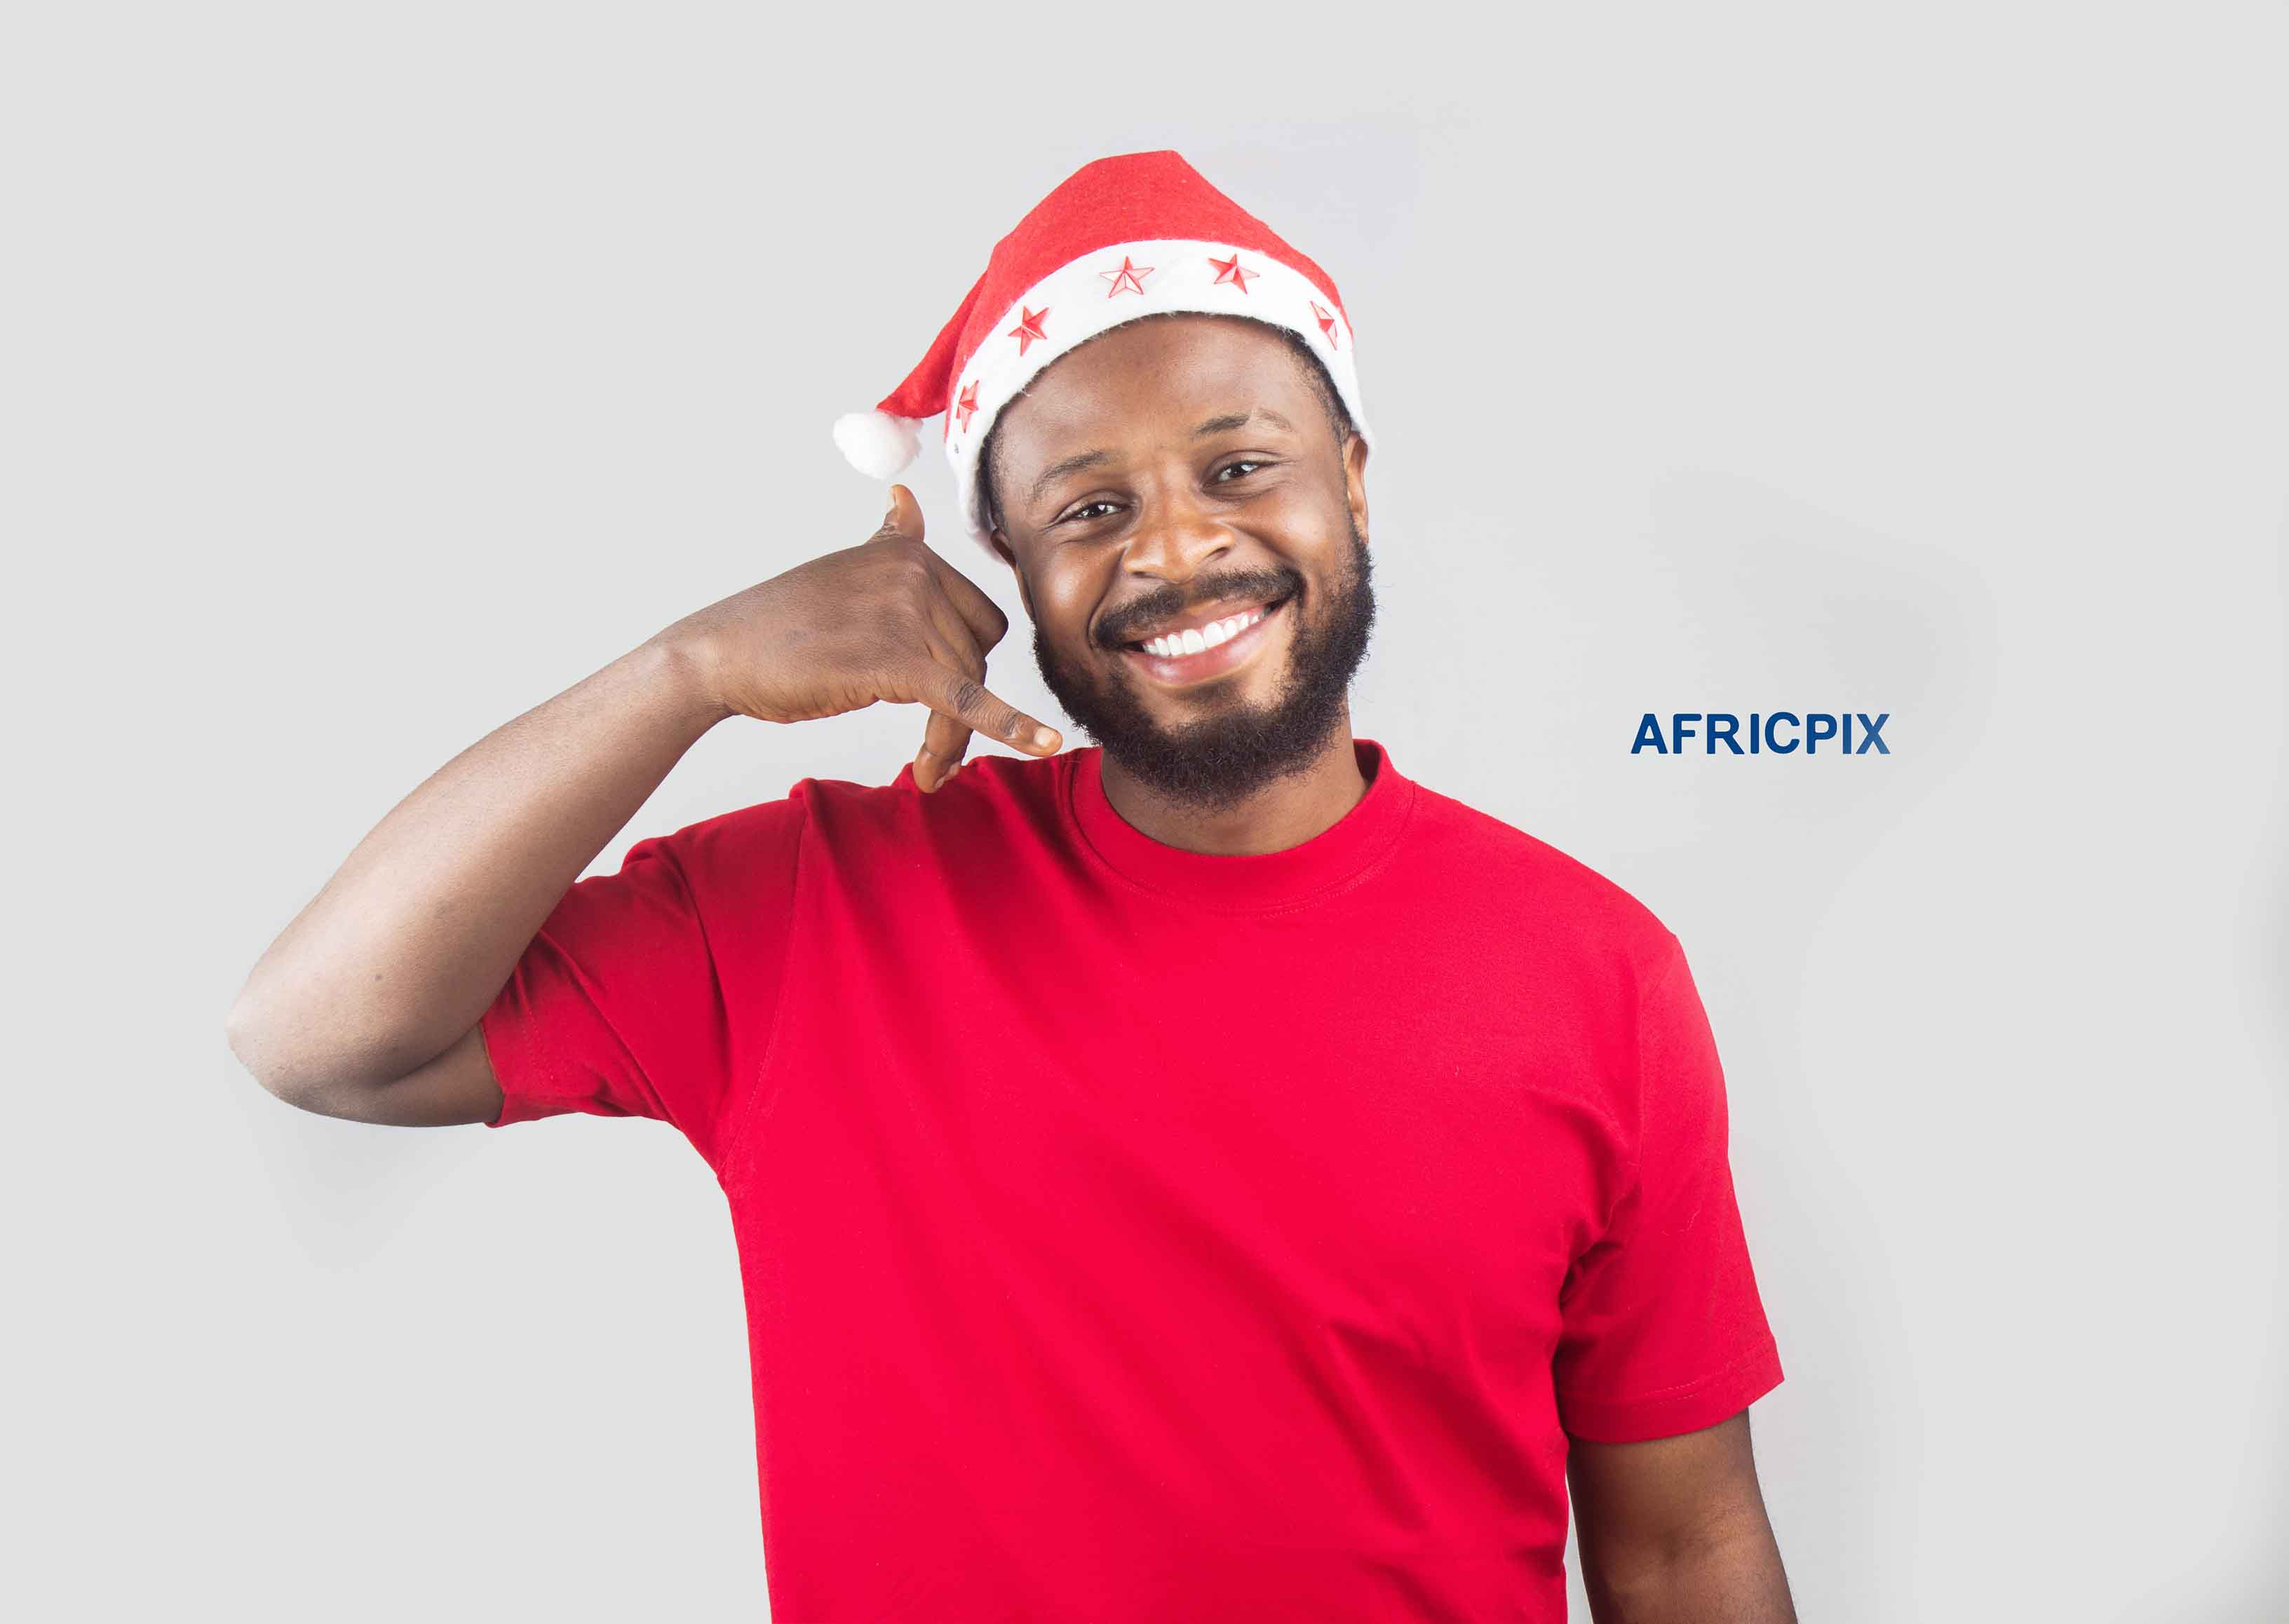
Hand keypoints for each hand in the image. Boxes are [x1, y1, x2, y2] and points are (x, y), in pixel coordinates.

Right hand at [661, 485, 1061, 791]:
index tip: (942, 707)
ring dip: (952, 739)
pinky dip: (1009, 726)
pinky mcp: (896, 659)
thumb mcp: (843, 571)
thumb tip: (905, 500)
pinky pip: (965, 698)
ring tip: (927, 771)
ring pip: (967, 685)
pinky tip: (1043, 745)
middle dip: (962, 707)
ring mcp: (906, 611)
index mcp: (908, 551)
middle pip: (976, 653)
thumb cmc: (779, 625)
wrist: (720, 653)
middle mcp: (915, 571)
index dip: (964, 665)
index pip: (975, 618)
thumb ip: (887, 542)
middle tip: (934, 755)